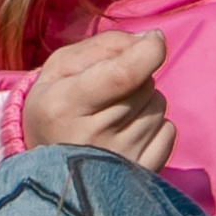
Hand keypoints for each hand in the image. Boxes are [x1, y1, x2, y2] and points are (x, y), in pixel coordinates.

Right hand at [23, 25, 174, 170]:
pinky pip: (168, 132)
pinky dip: (155, 126)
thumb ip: (103, 46)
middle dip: (137, 75)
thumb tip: (150, 39)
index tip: (154, 40)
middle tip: (110, 91)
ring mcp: (119, 160)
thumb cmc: (54, 109)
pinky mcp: (139, 175)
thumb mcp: (60, 68)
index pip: (123, 74)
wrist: (47, 170)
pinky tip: (130, 133)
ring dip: (144, 102)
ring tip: (116, 115)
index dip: (148, 52)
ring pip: (158, 106)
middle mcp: (93, 136)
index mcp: (66, 105)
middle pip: (145, 85)